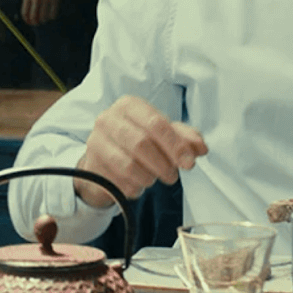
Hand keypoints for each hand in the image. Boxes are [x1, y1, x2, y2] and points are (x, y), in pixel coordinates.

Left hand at [21, 0, 65, 25]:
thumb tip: (29, 13)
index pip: (24, 12)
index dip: (27, 20)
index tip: (30, 23)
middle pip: (33, 17)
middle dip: (35, 22)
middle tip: (38, 23)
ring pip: (43, 17)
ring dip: (44, 20)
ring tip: (45, 19)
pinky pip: (53, 13)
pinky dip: (52, 17)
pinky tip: (52, 15)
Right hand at [74, 95, 206, 206]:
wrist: (103, 159)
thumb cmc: (136, 141)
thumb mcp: (162, 135)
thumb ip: (184, 138)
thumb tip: (200, 148)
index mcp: (129, 105)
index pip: (156, 123)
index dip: (176, 145)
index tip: (189, 163)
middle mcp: (108, 119)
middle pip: (141, 143)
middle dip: (163, 164)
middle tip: (172, 175)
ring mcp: (96, 141)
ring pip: (129, 165)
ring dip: (149, 177)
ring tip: (153, 178)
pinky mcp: (91, 165)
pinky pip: (119, 182)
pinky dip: (134, 187)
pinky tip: (136, 183)